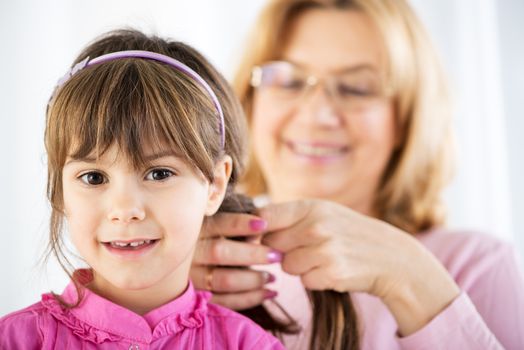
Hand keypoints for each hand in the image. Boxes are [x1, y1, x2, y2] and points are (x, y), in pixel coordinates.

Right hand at [191, 212, 280, 309]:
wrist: (177, 268)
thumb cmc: (205, 241)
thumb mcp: (212, 228)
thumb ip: (231, 226)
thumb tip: (261, 228)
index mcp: (194, 230)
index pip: (219, 224)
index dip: (241, 224)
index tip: (265, 224)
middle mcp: (188, 254)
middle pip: (221, 252)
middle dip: (253, 254)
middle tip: (277, 255)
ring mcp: (189, 279)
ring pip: (224, 280)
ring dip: (254, 279)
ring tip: (272, 277)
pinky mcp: (195, 299)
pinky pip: (225, 302)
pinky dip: (250, 298)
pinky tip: (268, 293)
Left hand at [259, 199, 459, 335]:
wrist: (391, 256)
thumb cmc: (348, 232)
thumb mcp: (322, 213)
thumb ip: (289, 217)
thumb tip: (252, 229)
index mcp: (310, 206)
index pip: (264, 216)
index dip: (254, 229)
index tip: (255, 236)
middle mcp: (316, 226)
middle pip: (271, 243)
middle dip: (281, 249)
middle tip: (305, 247)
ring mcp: (324, 250)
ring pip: (286, 265)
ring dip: (300, 266)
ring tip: (323, 258)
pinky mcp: (332, 273)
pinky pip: (304, 281)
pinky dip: (314, 279)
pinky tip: (332, 270)